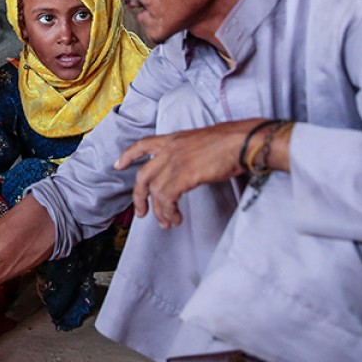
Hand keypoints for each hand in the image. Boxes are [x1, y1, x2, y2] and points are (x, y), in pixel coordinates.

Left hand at [114, 120, 280, 228]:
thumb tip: (189, 170)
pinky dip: (169, 212)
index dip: (128, 155)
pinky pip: (167, 198)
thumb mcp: (202, 142)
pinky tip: (176, 218)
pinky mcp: (183, 175)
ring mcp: (175, 161)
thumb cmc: (232, 142)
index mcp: (174, 138)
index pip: (143, 144)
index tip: (118, 165)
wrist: (243, 141)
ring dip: (161, 212)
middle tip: (142, 213)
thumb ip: (189, 154)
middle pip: (143, 175)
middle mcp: (170, 149)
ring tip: (168, 223)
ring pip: (155, 192)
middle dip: (139, 197)